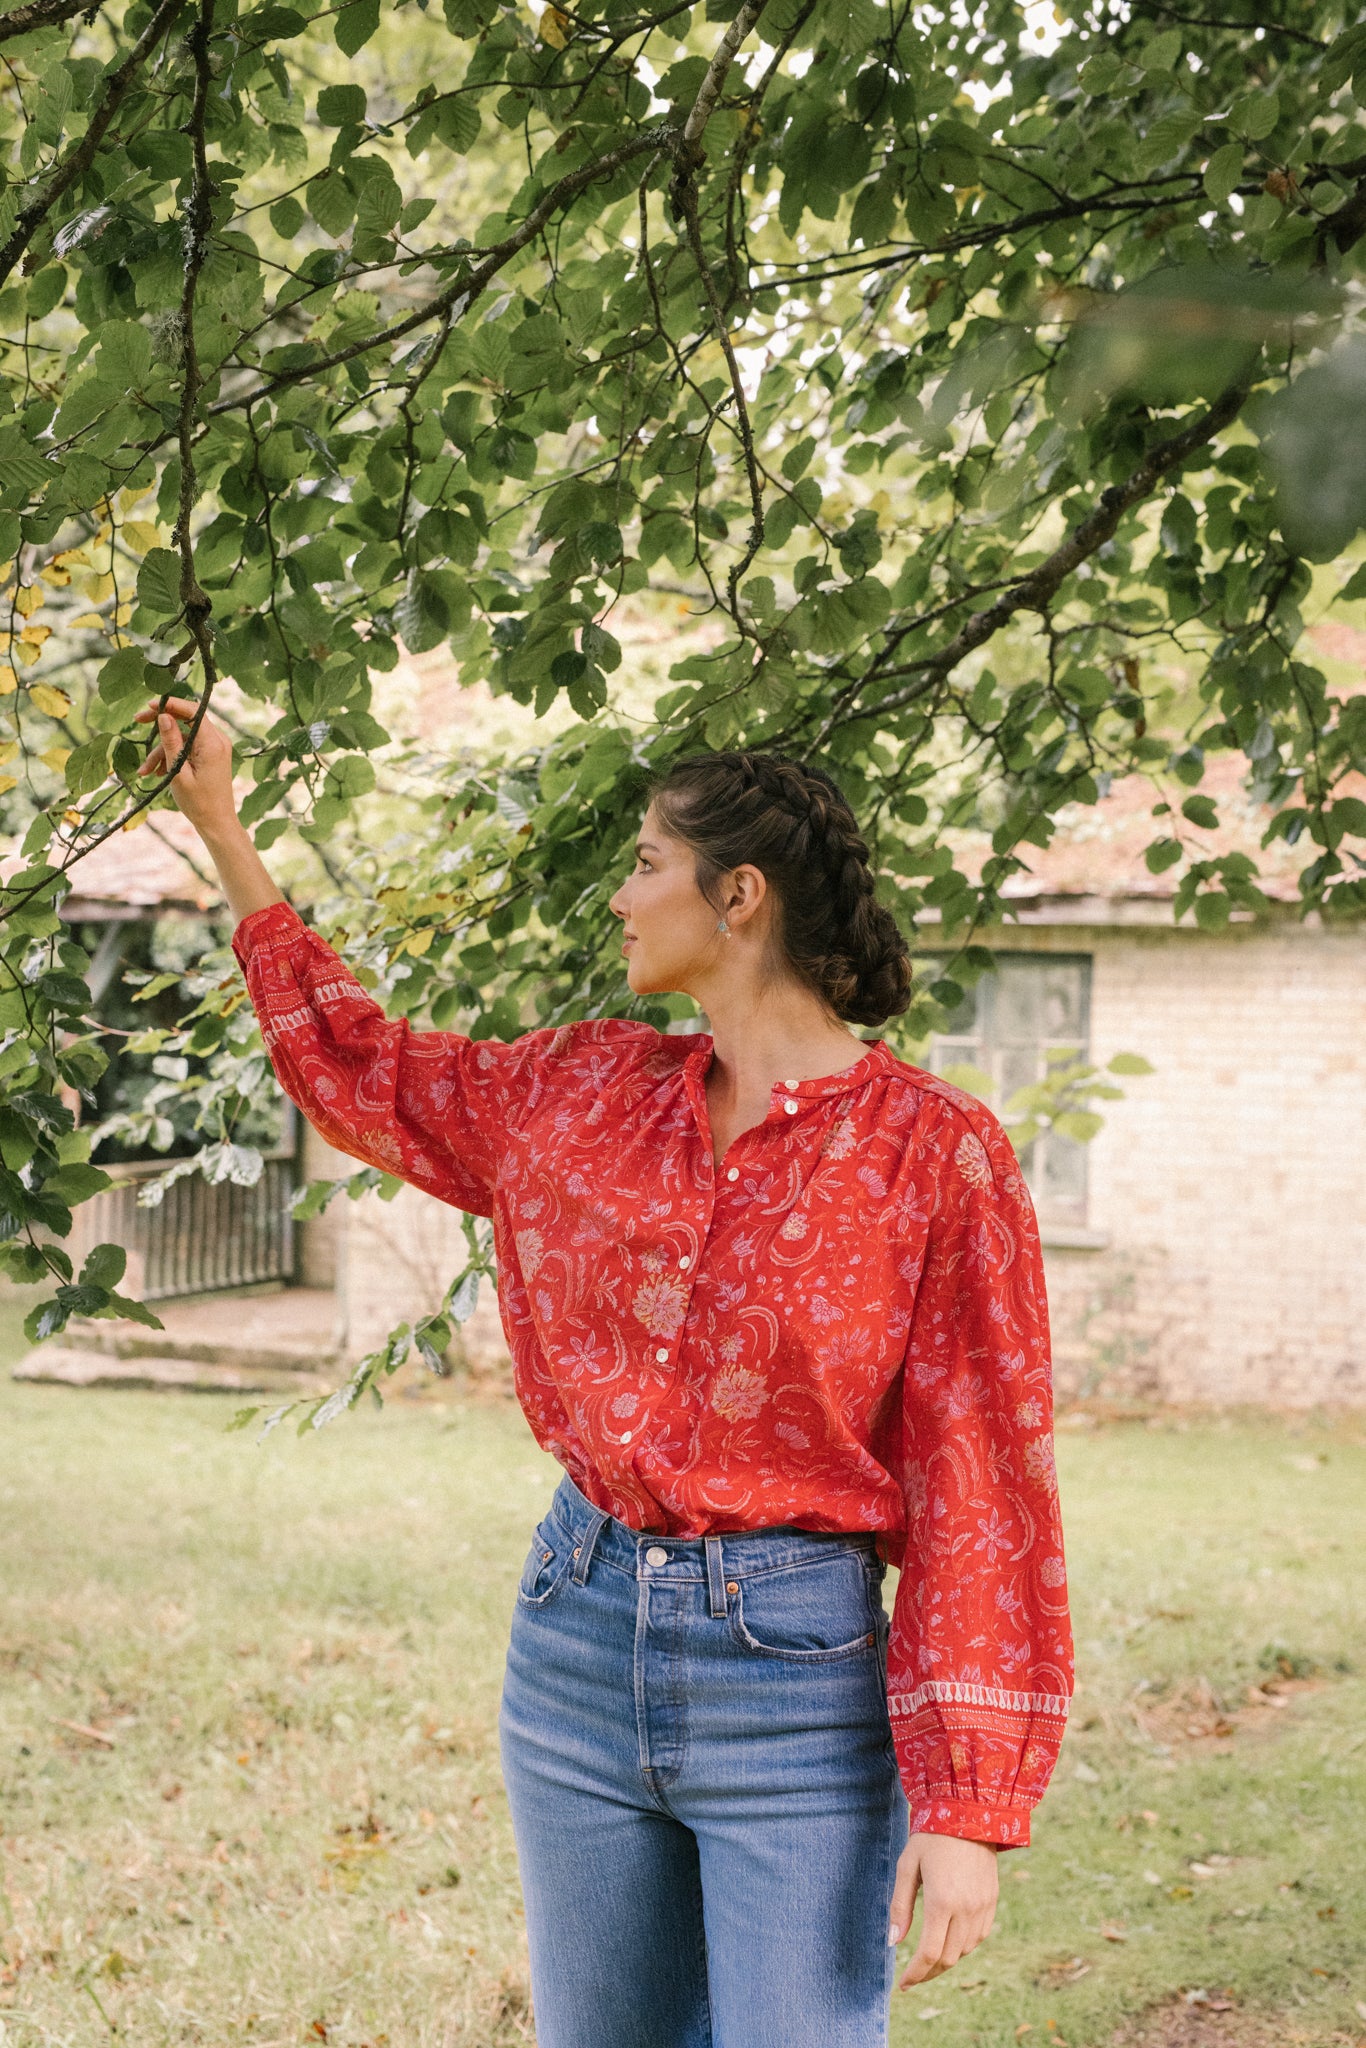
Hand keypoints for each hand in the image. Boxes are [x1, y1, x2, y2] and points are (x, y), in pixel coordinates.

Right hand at [134, 695, 237, 839]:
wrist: (216, 823)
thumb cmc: (198, 803)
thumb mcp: (178, 772)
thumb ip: (171, 742)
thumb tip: (164, 716)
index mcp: (213, 743)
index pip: (193, 711)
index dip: (171, 704)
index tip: (150, 705)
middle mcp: (217, 741)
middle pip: (186, 719)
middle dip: (161, 723)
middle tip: (137, 721)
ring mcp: (214, 748)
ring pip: (182, 737)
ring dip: (161, 750)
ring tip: (145, 770)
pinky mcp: (209, 755)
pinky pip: (187, 748)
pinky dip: (171, 756)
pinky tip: (156, 773)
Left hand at [889, 1830, 998, 1988]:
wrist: (968, 1812)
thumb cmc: (931, 1837)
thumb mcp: (907, 1866)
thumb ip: (900, 1906)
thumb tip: (893, 1942)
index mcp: (942, 1902)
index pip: (930, 1954)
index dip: (915, 1974)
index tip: (903, 1984)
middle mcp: (966, 1909)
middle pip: (948, 1959)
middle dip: (928, 1973)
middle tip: (913, 1975)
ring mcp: (983, 1907)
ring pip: (964, 1951)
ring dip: (945, 1960)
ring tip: (928, 1958)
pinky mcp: (992, 1901)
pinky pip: (979, 1936)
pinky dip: (962, 1946)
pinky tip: (949, 1941)